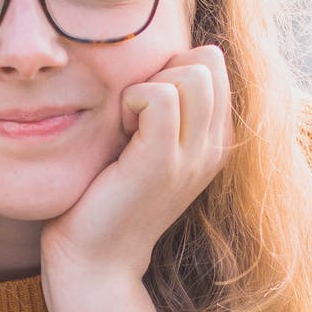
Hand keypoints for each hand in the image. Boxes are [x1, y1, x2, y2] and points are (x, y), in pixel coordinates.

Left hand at [40, 45, 232, 283]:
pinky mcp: (164, 162)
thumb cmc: (108, 194)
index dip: (171, 68)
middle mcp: (215, 147)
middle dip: (162, 71)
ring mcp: (194, 156)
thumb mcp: (145, 142)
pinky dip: (133, 100)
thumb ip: (164, 102)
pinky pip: (161, 96)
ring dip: (147, 86)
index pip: (212, 61)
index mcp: (216, 139)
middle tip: (133, 115)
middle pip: (208, 60)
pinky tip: (119, 132)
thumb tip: (160, 53)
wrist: (96, 259)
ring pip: (192, 73)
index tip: (143, 109)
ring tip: (127, 126)